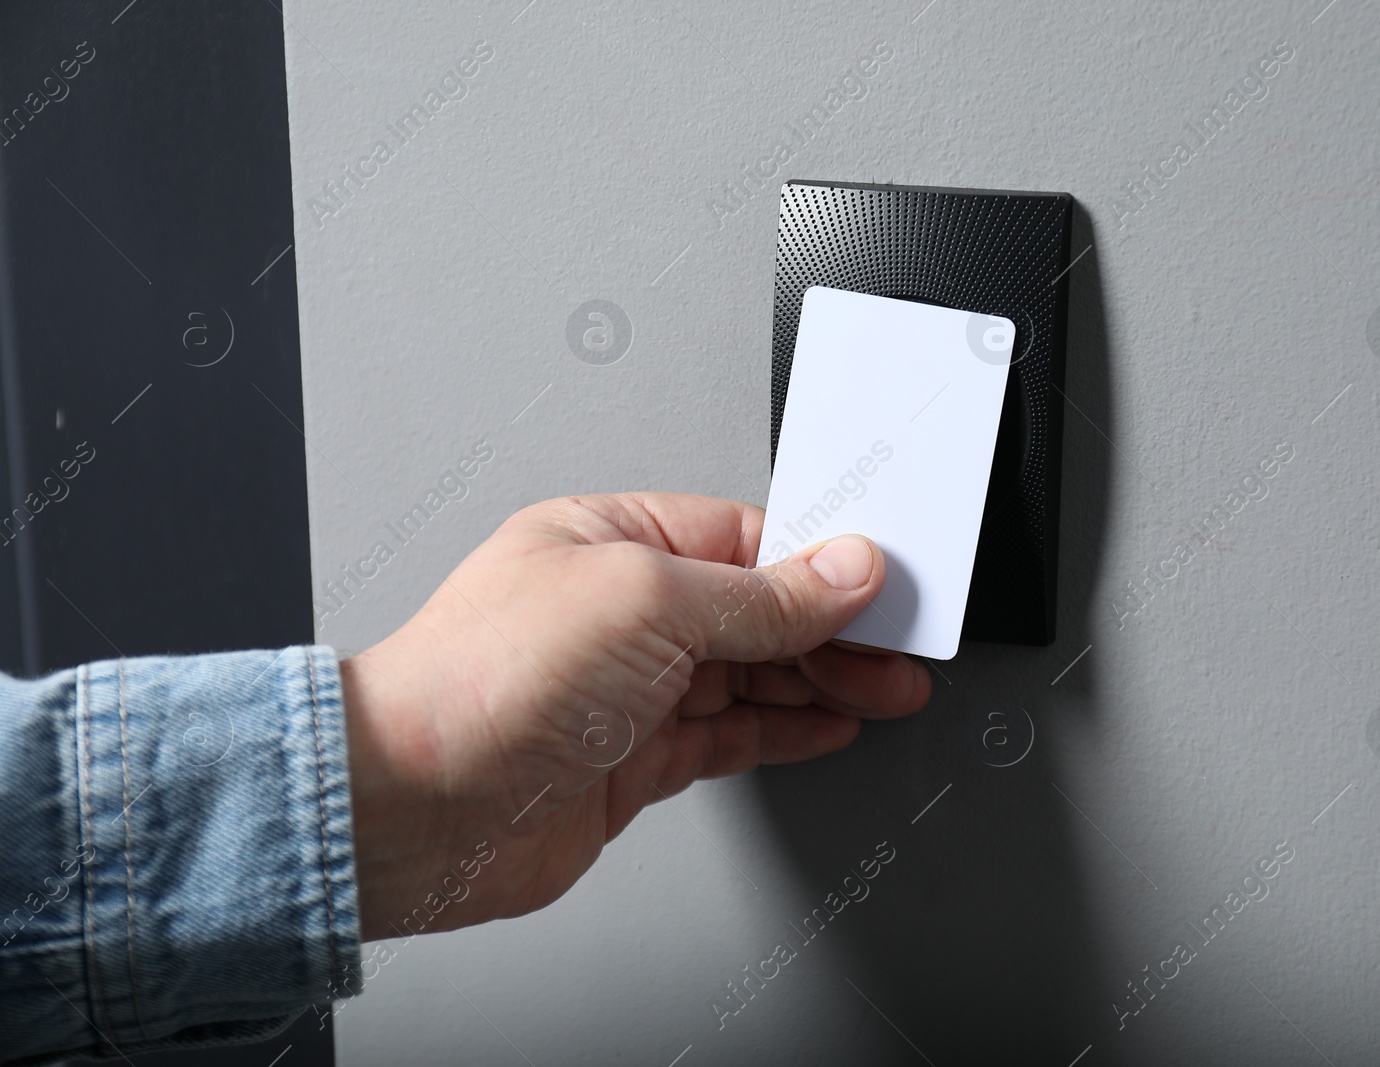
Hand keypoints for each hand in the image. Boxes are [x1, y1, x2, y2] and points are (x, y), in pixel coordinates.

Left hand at [340, 492, 930, 939]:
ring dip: (823, 682)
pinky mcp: (632, 758)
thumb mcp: (648, 602)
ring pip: (751, 675)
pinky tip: (827, 724)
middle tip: (902, 648)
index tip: (883, 582)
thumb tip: (841, 570)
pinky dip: (784, 729)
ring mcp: (628, 687)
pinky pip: (729, 734)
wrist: (411, 806)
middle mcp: (621, 610)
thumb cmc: (482, 680)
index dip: (821, 561)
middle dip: (835, 629)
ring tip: (887, 688)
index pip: (746, 539)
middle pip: (757, 609)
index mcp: (614, 538)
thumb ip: (759, 594)